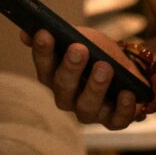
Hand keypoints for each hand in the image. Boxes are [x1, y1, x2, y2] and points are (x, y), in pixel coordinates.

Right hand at [27, 28, 155, 129]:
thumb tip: (26, 33)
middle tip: (79, 49)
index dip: (43, 52)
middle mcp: (68, 98)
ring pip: (87, 108)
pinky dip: (123, 108)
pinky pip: (116, 120)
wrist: (129, 69)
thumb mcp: (82, 38)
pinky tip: (127, 93)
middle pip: (63, 89)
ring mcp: (90, 112)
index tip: (45, 34)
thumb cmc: (99, 53)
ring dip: (95, 88)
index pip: (43, 67)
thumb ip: (60, 34)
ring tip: (105, 67)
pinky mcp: (113, 121)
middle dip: (70, 69)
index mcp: (55, 77)